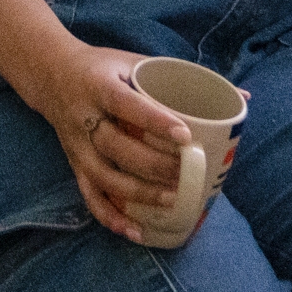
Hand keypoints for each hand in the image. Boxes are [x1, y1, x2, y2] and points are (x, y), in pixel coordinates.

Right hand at [31, 45, 212, 241]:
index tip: (184, 135)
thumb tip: (241, 96)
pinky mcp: (74, 163)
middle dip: (153, 165)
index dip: (154, 120)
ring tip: (171, 200)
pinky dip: (110, 217)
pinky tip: (135, 231)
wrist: (50, 72)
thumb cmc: (104, 67)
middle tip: (186, 175)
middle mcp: (83, 116)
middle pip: (116, 146)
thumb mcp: (134, 60)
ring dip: (138, 193)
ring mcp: (76, 144)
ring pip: (104, 176)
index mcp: (99, 85)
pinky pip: (89, 196)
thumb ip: (179, 77)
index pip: (126, 104)